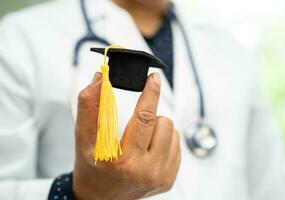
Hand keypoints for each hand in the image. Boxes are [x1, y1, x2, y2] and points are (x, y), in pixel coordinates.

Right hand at [73, 73, 180, 199]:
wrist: (100, 197)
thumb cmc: (92, 167)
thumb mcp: (83, 138)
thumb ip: (89, 107)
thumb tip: (100, 79)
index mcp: (125, 160)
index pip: (144, 117)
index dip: (151, 93)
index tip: (154, 78)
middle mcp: (147, 171)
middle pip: (163, 122)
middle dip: (151, 114)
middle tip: (136, 120)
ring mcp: (160, 177)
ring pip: (173, 132)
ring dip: (158, 128)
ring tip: (141, 138)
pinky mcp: (168, 179)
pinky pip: (176, 145)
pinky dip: (164, 140)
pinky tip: (148, 149)